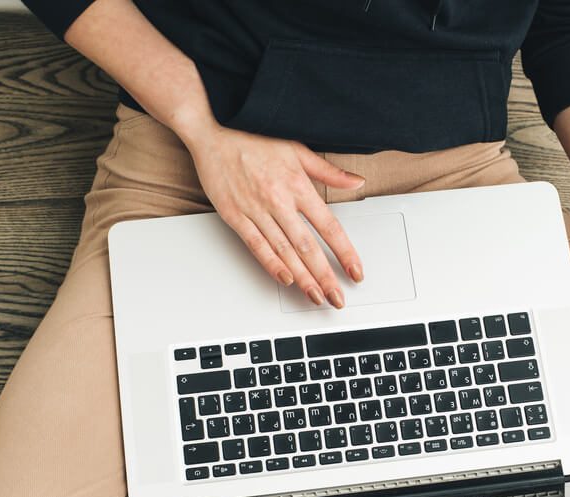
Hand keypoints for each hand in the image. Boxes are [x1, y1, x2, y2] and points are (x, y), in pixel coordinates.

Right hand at [182, 122, 365, 308]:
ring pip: (284, 251)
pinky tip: (284, 280)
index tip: (355, 272)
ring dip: (302, 278)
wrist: (213, 127)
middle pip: (308, 247)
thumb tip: (356, 182)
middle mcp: (279, 200)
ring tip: (316, 296)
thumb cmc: (253, 135)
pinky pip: (256, 245)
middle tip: (337, 298)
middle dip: (325, 276)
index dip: (344, 253)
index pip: (329, 227)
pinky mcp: (235, 215)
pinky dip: (271, 264)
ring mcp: (256, 210)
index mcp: (298, 185)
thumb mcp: (298, 149)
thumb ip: (329, 171)